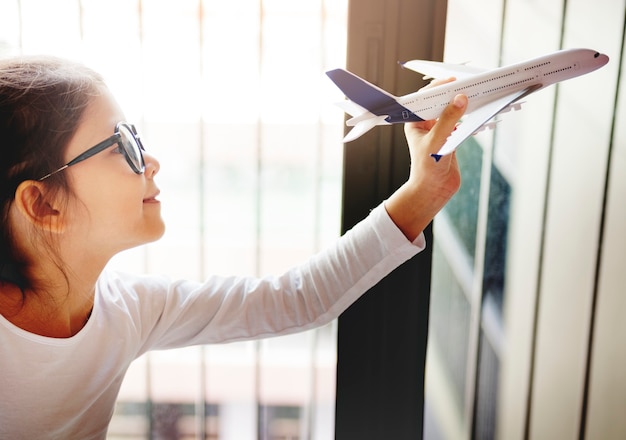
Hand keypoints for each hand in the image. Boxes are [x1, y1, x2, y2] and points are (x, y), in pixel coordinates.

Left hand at [384, 81, 466, 240]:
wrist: (434, 191)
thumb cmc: (427, 169)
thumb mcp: (437, 141)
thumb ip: (448, 119)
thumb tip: (461, 99)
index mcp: (416, 122)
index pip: (426, 98)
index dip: (439, 87)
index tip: (454, 81)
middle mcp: (426, 124)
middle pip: (442, 102)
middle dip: (455, 94)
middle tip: (471, 85)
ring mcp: (440, 130)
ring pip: (453, 111)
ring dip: (465, 105)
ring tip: (479, 95)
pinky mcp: (451, 138)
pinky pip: (462, 122)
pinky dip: (471, 117)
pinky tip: (482, 111)